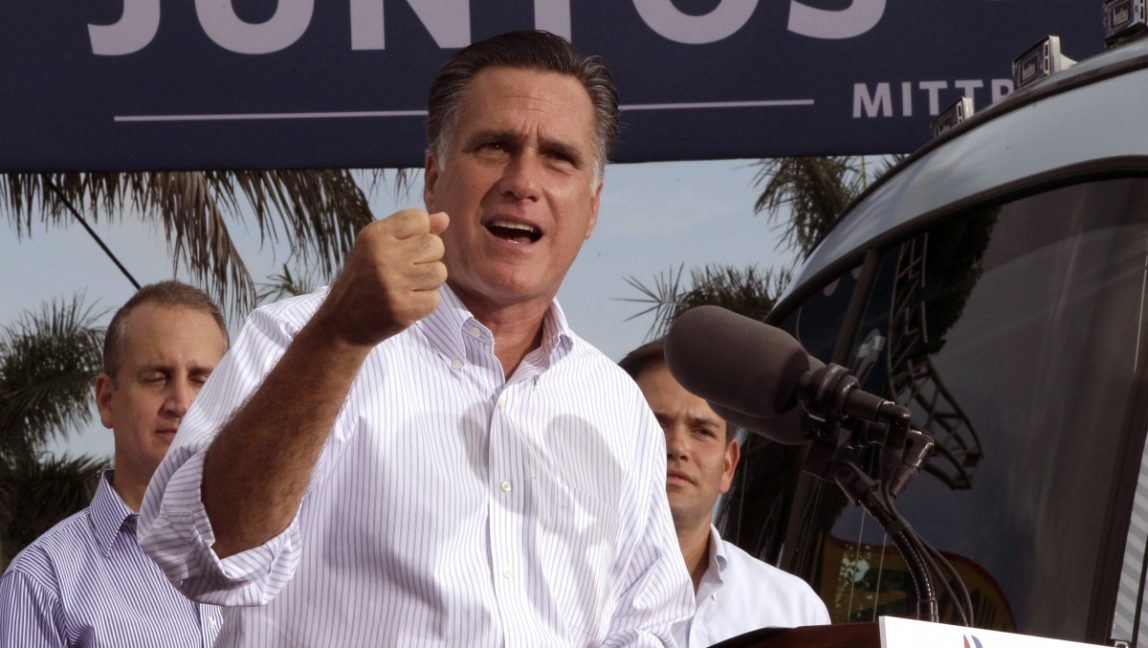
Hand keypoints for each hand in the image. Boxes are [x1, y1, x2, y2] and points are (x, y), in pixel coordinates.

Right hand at [314, 208, 448, 348]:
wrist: (342, 323)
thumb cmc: (365, 279)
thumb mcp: (378, 247)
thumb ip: (411, 231)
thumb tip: (444, 217)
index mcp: (374, 235)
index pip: (419, 218)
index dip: (419, 233)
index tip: (404, 248)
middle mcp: (383, 256)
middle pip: (435, 245)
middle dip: (428, 258)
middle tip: (407, 271)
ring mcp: (393, 283)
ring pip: (440, 272)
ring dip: (429, 282)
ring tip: (408, 287)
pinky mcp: (403, 309)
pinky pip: (435, 299)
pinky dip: (424, 303)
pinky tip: (405, 303)